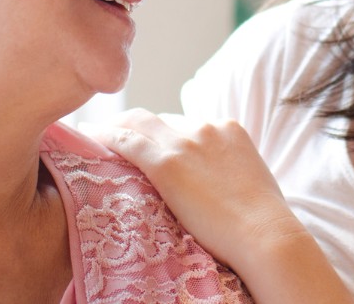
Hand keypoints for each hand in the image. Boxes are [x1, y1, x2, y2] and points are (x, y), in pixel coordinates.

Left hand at [87, 110, 299, 269]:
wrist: (265, 234)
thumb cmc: (262, 223)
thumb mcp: (248, 183)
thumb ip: (227, 173)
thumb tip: (215, 187)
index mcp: (229, 129)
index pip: (184, 124)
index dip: (161, 133)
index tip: (146, 141)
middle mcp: (206, 127)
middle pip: (160, 119)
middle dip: (135, 125)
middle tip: (110, 134)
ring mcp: (186, 142)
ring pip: (139, 123)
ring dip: (115, 127)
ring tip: (94, 134)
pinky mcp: (167, 162)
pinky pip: (127, 141)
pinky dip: (105, 137)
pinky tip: (89, 138)